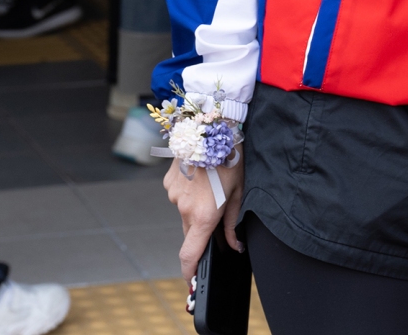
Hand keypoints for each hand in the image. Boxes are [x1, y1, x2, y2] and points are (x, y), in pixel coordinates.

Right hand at [167, 156, 242, 284]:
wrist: (211, 126)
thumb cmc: (231, 158)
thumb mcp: (240, 192)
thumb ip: (233, 223)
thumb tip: (234, 246)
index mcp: (204, 215)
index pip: (189, 254)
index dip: (189, 271)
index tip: (191, 281)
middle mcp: (184, 208)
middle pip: (190, 231)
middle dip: (202, 228)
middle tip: (218, 207)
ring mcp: (173, 195)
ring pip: (184, 211)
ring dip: (196, 204)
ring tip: (211, 183)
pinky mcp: (168, 182)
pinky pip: (179, 195)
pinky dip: (189, 191)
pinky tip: (200, 175)